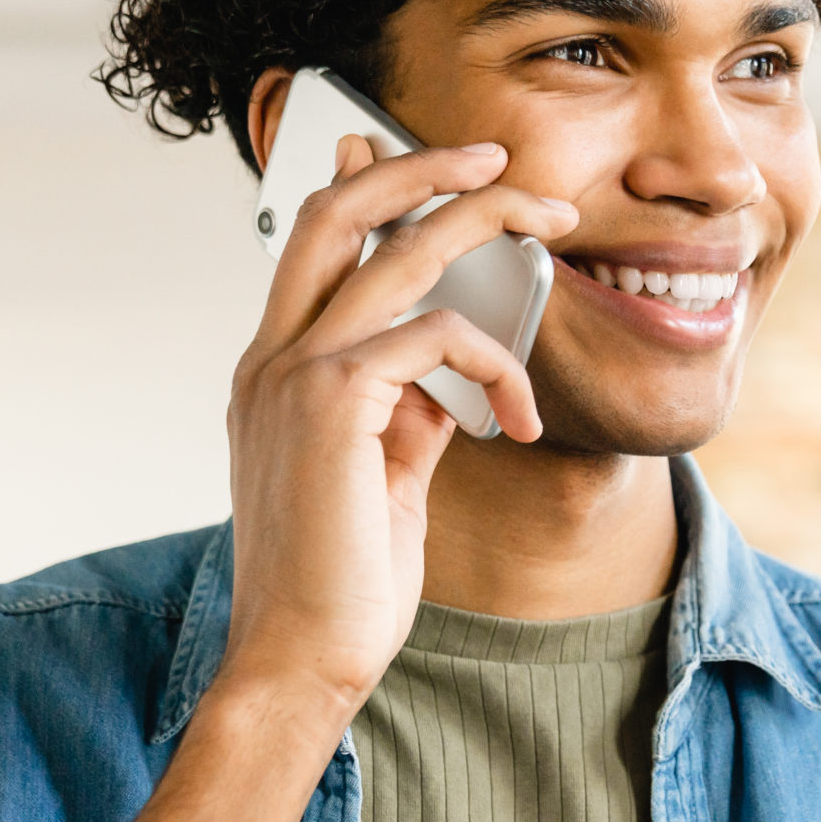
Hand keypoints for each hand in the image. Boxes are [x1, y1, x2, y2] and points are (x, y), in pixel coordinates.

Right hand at [214, 133, 575, 737]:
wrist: (298, 662)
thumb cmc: (341, 587)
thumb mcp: (381, 480)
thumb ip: (404, 414)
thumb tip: (446, 374)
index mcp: (273, 374)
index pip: (315, 244)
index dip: (370, 188)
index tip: (430, 162)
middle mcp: (271, 359)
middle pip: (341, 211)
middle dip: (426, 167)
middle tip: (500, 158)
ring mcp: (293, 373)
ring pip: (395, 247)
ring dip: (484, 220)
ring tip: (549, 223)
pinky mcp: (334, 400)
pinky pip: (438, 334)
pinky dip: (497, 363)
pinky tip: (521, 418)